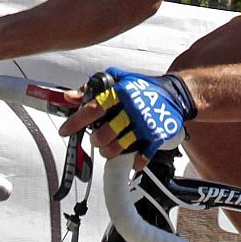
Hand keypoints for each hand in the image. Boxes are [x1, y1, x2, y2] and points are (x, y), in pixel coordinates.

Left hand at [59, 68, 196, 165]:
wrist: (176, 94)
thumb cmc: (144, 88)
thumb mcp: (119, 80)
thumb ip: (92, 88)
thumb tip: (69, 97)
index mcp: (122, 92)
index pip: (93, 109)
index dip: (76, 122)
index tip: (65, 131)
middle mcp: (133, 108)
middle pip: (105, 134)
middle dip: (96, 140)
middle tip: (96, 139)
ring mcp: (146, 124)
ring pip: (119, 147)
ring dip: (109, 152)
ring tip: (108, 149)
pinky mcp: (157, 136)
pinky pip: (141, 156)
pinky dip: (133, 161)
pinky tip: (130, 159)